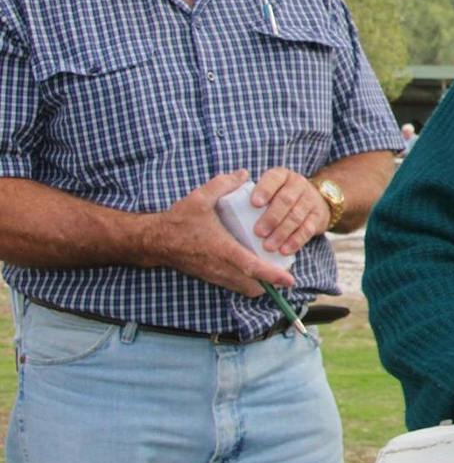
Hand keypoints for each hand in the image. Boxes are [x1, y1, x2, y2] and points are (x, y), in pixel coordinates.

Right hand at [146, 171, 296, 295]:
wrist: (155, 241)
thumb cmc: (179, 221)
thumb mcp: (199, 198)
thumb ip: (223, 184)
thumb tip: (244, 173)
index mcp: (222, 250)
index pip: (252, 268)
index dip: (273, 276)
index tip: (290, 280)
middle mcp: (220, 268)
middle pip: (253, 286)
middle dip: (273, 282)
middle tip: (286, 268)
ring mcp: (215, 276)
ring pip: (244, 289)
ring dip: (261, 284)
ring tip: (274, 268)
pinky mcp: (211, 278)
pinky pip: (235, 286)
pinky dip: (248, 282)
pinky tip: (255, 267)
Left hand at [250, 167, 328, 254]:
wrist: (312, 200)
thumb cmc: (278, 197)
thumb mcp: (269, 188)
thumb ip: (249, 192)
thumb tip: (220, 196)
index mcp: (281, 176)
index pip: (273, 179)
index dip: (264, 190)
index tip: (254, 204)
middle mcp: (298, 185)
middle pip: (286, 200)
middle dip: (272, 217)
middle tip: (258, 232)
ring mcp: (310, 200)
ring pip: (296, 216)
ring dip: (281, 233)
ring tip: (268, 246)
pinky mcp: (318, 217)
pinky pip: (308, 229)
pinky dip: (295, 241)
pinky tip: (284, 250)